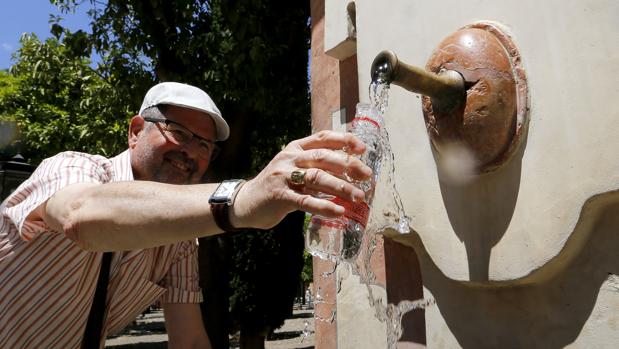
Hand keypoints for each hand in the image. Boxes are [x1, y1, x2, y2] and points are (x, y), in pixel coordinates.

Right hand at [230, 130, 372, 229]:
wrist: (245, 202)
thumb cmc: (276, 186)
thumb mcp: (293, 168)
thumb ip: (314, 165)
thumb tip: (348, 169)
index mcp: (295, 148)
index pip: (323, 137)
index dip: (344, 140)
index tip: (362, 149)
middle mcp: (290, 158)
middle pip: (324, 157)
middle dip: (349, 165)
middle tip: (367, 176)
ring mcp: (284, 176)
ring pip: (318, 178)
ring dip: (341, 187)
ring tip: (358, 196)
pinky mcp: (280, 196)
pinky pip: (306, 201)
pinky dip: (324, 206)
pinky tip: (339, 212)